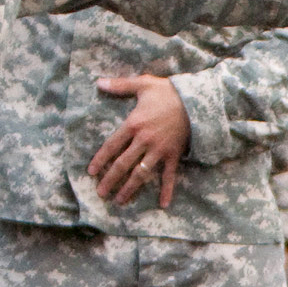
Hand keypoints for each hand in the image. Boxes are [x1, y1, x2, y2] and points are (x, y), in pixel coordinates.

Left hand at [89, 75, 188, 207]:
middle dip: (110, 180)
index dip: (100, 160)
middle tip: (100, 193)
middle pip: (123, 164)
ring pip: (141, 173)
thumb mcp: (143, 84)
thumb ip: (120, 85)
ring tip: (120, 200)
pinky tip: (163, 204)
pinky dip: (166, 190)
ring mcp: (159, 150)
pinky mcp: (173, 155)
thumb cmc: (168, 92)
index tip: (91, 171)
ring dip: (130, 188)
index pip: (111, 146)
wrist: (196, 101)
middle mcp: (144, 140)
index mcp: (133, 124)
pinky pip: (169, 175)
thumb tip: (99, 82)